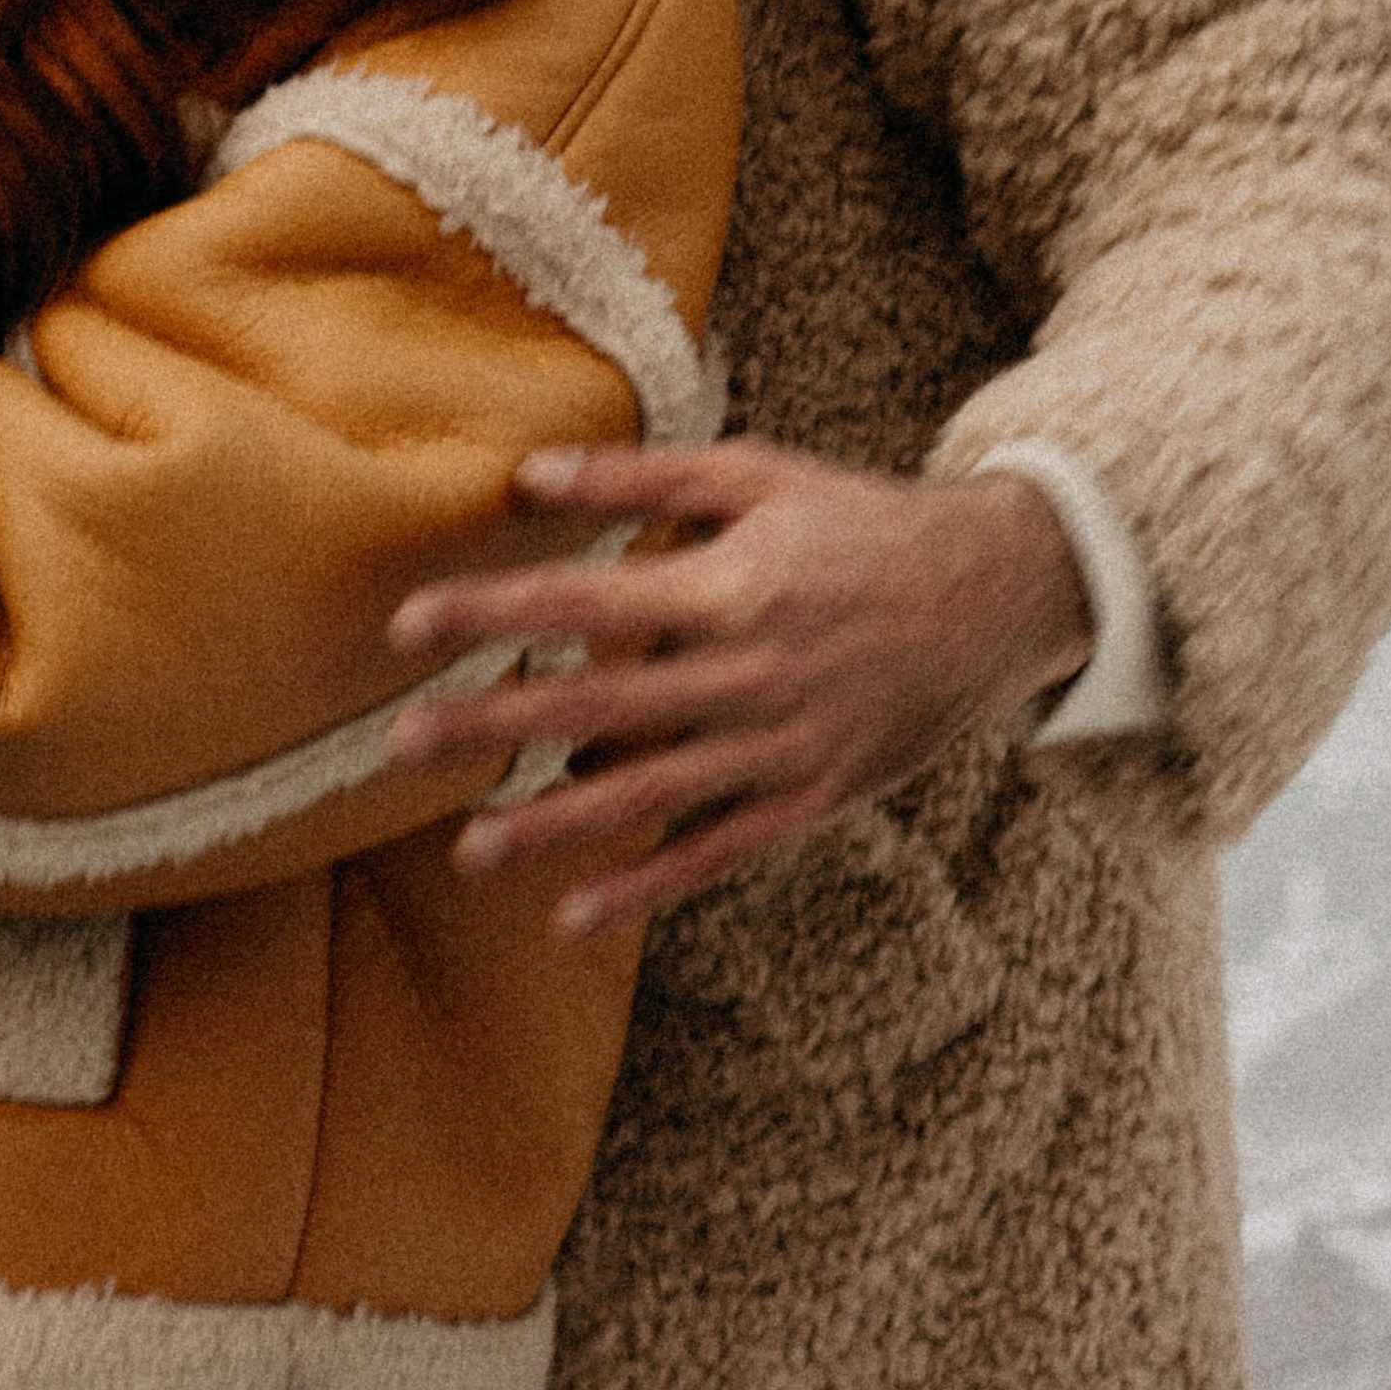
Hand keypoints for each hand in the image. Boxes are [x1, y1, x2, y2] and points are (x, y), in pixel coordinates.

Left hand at [385, 438, 1095, 938]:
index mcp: (728, 585)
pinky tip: (573, 914)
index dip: (492, 613)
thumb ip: (642, 480)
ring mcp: (781, 746)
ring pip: (649, 797)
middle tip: (394, 746)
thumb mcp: (758, 475)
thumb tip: (528, 475)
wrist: (996, 592)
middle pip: (596, 708)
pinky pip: (716, 853)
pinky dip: (646, 886)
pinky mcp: (811, 799)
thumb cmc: (859, 521)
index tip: (406, 625)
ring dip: (552, 827)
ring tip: (468, 849)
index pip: (583, 602)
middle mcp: (748, 674)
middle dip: (490, 727)